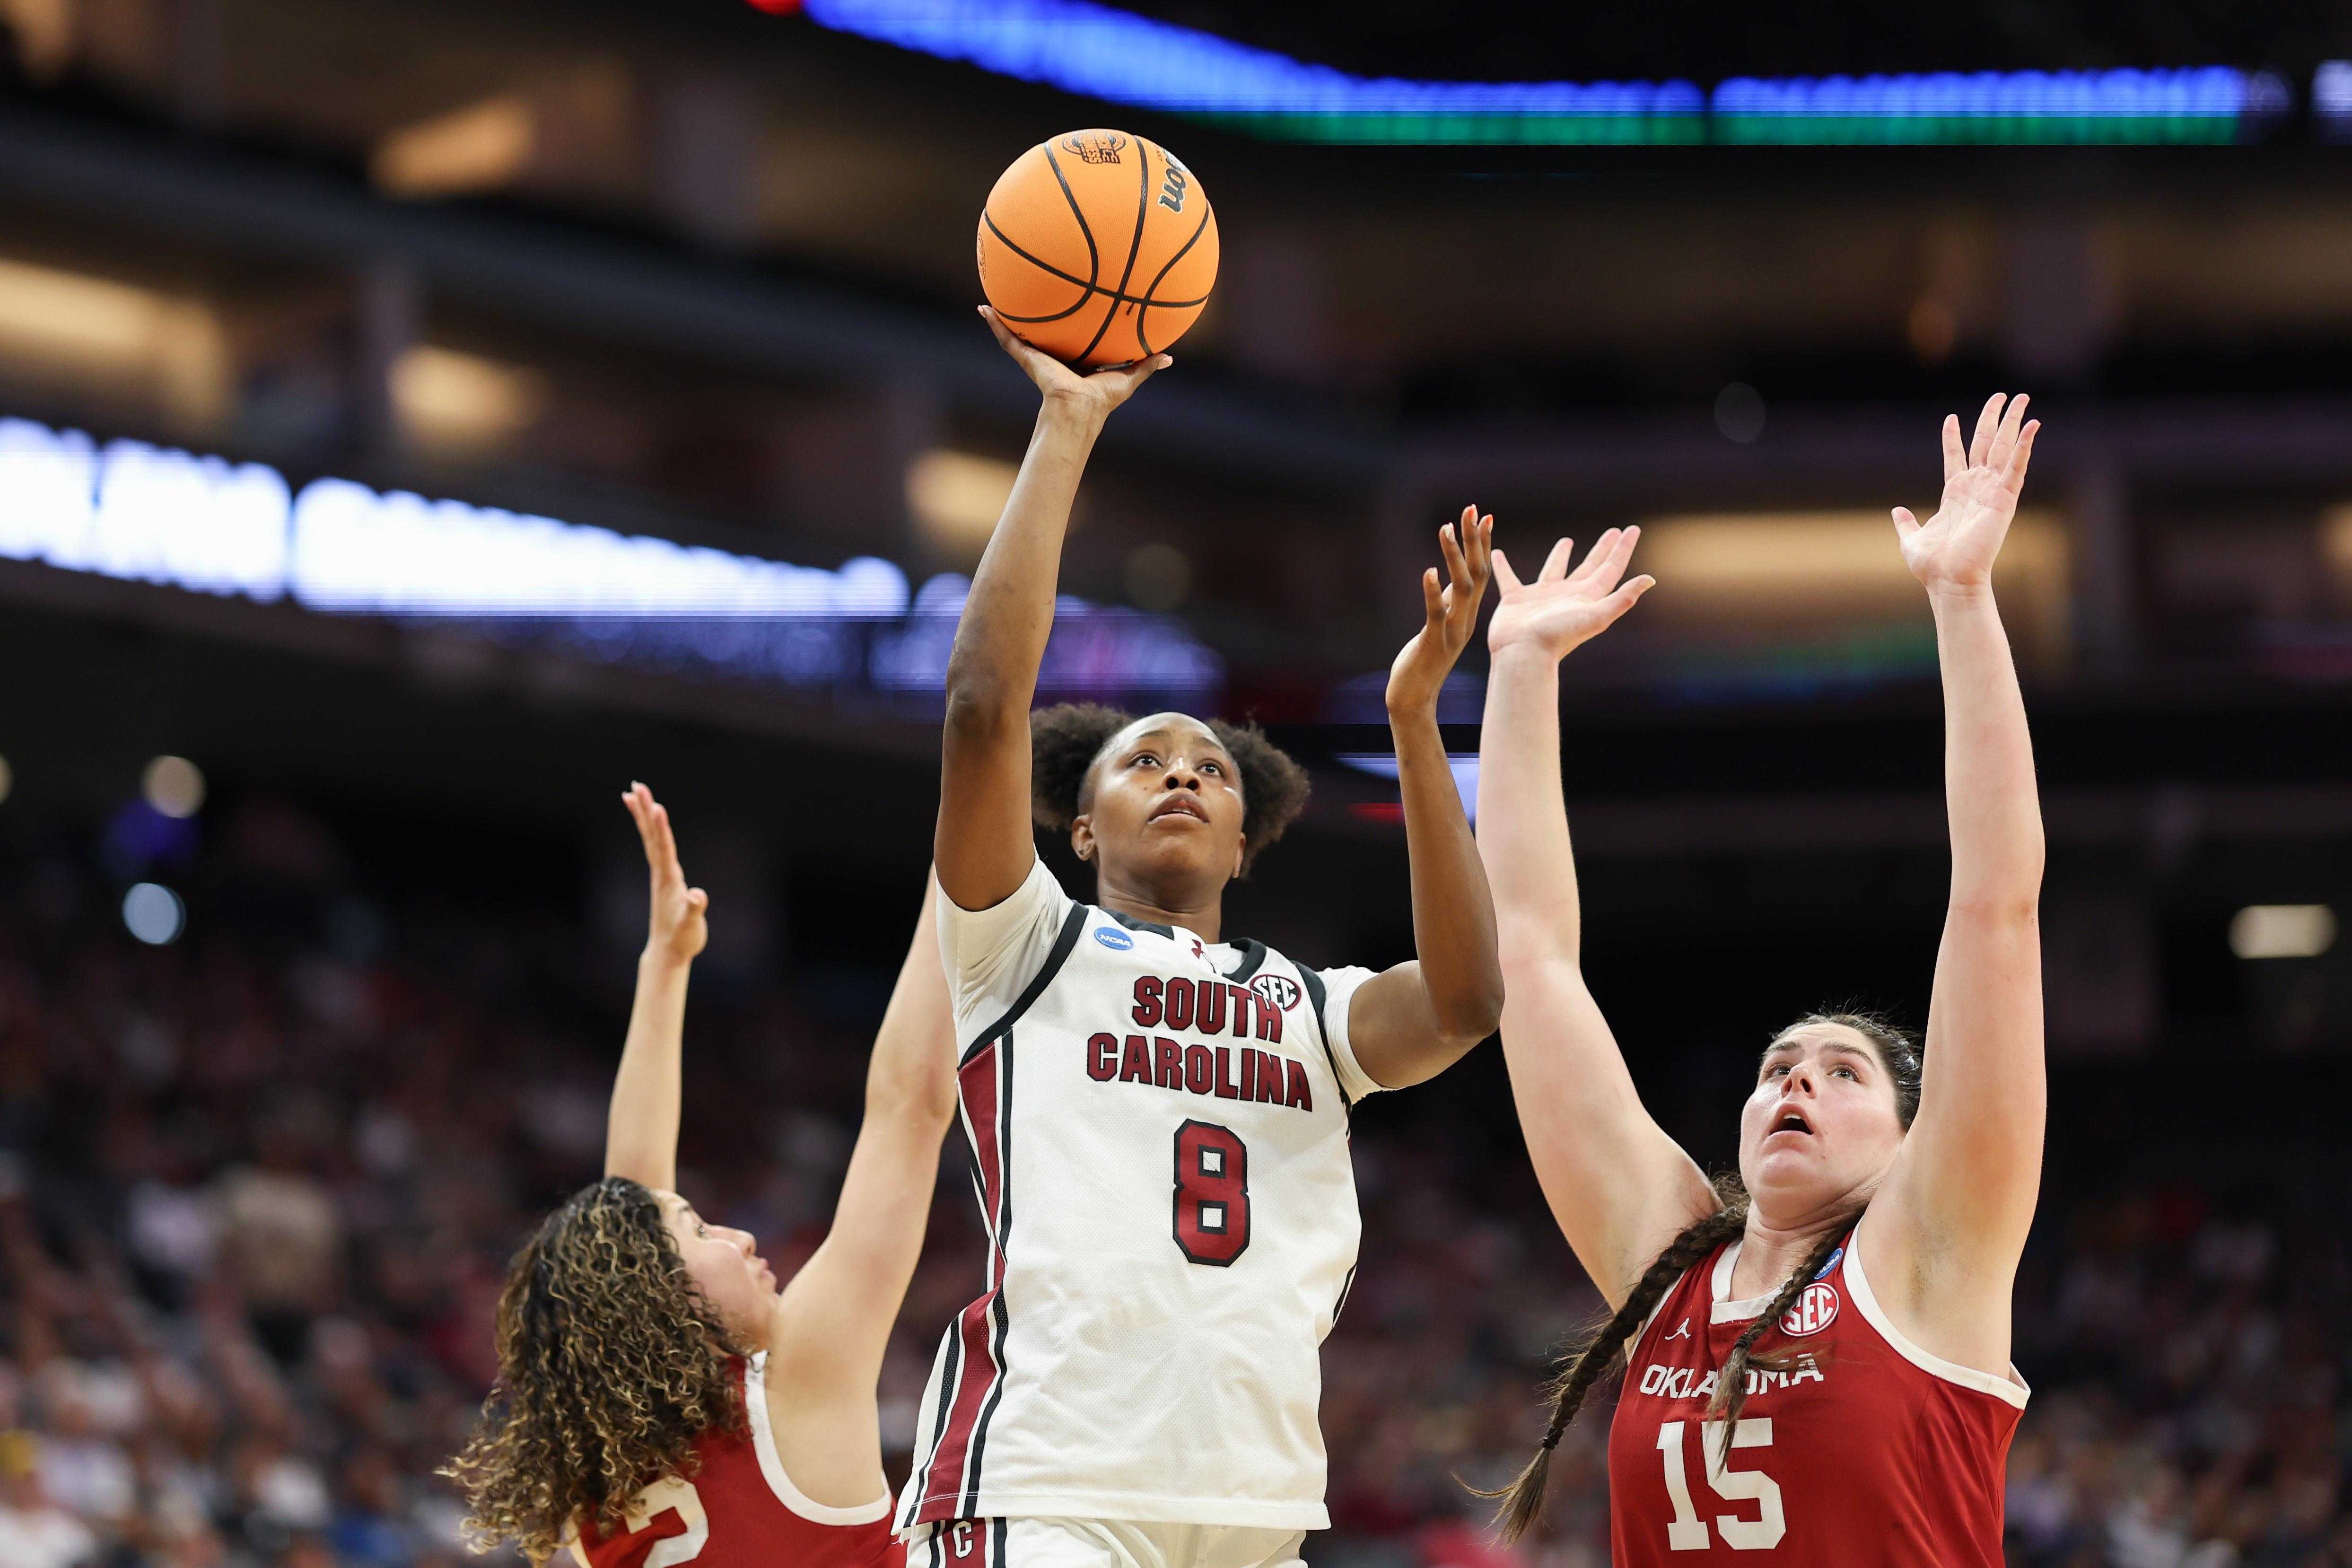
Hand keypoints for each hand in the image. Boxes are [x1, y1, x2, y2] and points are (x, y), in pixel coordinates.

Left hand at [623, 782, 707, 965]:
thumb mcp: (691, 925)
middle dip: (644, 810)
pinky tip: (648, 822)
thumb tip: (697, 896)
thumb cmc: (682, 938)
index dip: (660, 826)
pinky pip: (654, 846)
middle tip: (636, 785)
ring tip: (634, 793)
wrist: (668, 951)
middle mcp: (660, 872)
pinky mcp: (664, 878)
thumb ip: (694, 909)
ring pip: (649, 838)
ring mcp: (660, 874)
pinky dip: (649, 830)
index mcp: (668, 879)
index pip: (663, 847)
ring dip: (642, 815)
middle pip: (650, 835)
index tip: (656, 805)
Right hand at [982, 306, 1169, 421]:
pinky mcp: (1027, 357)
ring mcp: (1037, 356)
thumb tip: (1170, 357)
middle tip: (1027, 295)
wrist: (1079, 409)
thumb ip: (1147, 365)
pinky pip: (1007, 338)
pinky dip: (994, 323)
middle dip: (1033, 318)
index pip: (1070, 339)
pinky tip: (984, 308)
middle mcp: (1053, 356)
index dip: (1069, 325)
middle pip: (1041, 333)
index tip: (1068, 309)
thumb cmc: (1103, 399)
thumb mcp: (1129, 376)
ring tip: (993, 300)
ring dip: (1004, 318)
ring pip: (1018, 333)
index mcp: (1074, 360)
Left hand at [1387, 507, 1493, 715]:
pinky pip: (1436, 613)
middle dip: (1475, 540)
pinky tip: (1429, 571)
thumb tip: (1447, 576)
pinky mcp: (1434, 642)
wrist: (1414, 696)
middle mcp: (1466, 619)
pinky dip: (1433, 591)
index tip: (1485, 515)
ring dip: (1453, 557)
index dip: (1483, 543)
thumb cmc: (1425, 660)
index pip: (1481, 572)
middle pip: (1476, 573)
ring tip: (1446, 528)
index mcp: (1468, 613)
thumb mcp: (1441, 625)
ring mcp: (1452, 631)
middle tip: (1472, 508)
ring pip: (1459, 588)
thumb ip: (1448, 602)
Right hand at [1485, 526, 1653, 661]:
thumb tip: (1650, 579)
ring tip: (1567, 541)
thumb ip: (1623, 598)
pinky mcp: (1515, 599)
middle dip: (1602, 549)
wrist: (1523, 654)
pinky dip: (1503, 566)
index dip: (1623, 549)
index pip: (1611, 568)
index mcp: (1587, 597)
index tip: (1633, 529)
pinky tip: (1498, 553)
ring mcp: (1541, 597)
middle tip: (1612, 531)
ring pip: (1554, 570)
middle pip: (1590, 566)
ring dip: (1560, 555)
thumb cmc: (1558, 636)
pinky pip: (1508, 577)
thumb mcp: (1596, 616)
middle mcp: (1567, 595)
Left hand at [1895, 393, 2039, 595]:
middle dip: (1994, 419)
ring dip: (2013, 422)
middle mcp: (1976, 488)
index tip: (1950, 418)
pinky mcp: (2004, 499)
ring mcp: (1992, 492)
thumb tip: (1898, 511)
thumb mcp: (1911, 539)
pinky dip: (2024, 446)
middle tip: (2003, 396)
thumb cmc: (1933, 566)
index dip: (1952, 437)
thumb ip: (1906, 522)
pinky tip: (2031, 425)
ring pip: (2004, 448)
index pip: (1956, 457)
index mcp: (1955, 494)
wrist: (1949, 580)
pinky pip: (2016, 468)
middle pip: (1986, 444)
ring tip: (2021, 398)